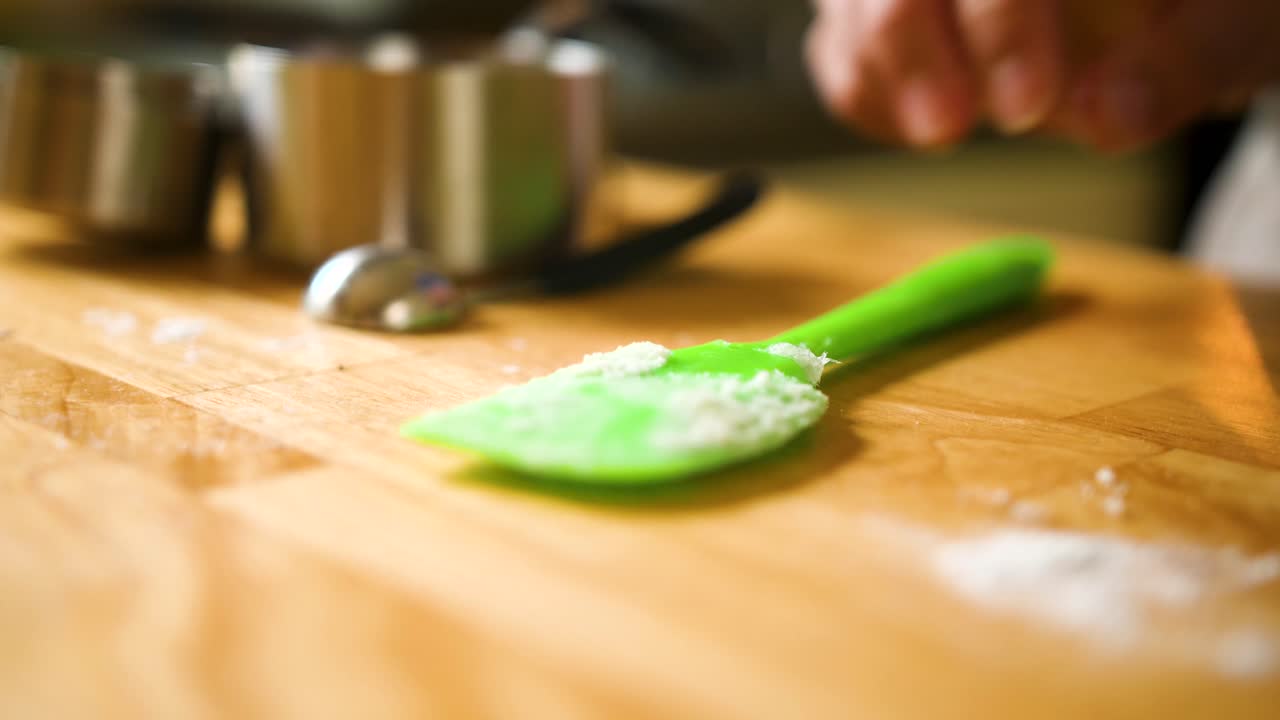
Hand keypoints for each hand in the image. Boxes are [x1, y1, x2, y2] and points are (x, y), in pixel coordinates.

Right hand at [806, 0, 1279, 150]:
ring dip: (877, 69)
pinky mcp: (880, 7)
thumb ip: (1191, 58)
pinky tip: (922, 125)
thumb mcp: (1245, 24)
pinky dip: (863, 91)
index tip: (1029, 103)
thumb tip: (1107, 117)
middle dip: (905, 39)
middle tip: (948, 128)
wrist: (1173, 12)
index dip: (1000, 18)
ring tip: (937, 132)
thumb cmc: (1213, 5)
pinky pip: (836, 42)